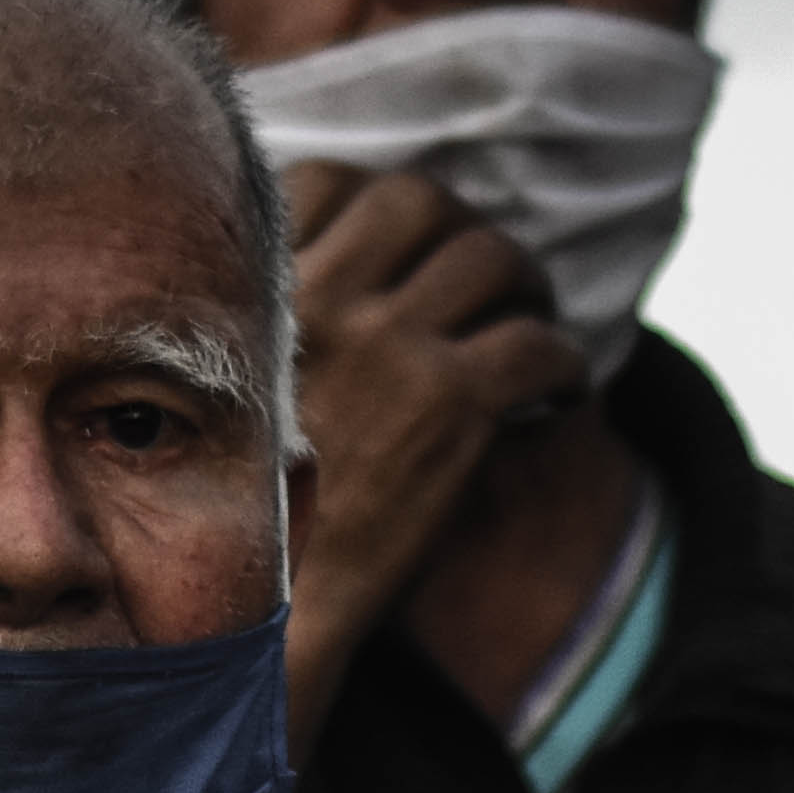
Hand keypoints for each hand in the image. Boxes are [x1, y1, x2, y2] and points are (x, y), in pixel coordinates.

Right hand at [278, 162, 588, 745]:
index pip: (329, 184)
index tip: (406, 245)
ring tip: (532, 322)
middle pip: (418, 202)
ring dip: (525, 285)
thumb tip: (339, 291)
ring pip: (490, 258)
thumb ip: (277, 331)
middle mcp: (323, 304)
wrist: (273, 609)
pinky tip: (557, 396)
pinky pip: (536, 345)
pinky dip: (562, 363)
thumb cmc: (249, 516)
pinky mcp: (452, 405)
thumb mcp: (232, 397)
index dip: (378, 203)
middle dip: (463, 228)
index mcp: (262, 295)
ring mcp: (392, 348)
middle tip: (489, 276)